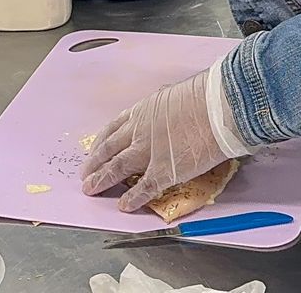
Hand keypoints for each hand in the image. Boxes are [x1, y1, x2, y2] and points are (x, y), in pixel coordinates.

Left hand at [81, 61, 253, 211]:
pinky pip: (143, 188)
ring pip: (117, 168)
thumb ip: (164, 108)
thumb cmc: (203, 96)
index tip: (93, 150)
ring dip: (102, 180)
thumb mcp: (173, 95)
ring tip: (91, 189)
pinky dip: (132, 198)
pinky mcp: (163, 171)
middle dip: (95, 163)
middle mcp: (139, 131)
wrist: (216, 107)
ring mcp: (148, 152)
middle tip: (84, 175)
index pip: (113, 128)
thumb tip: (168, 112)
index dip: (100, 142)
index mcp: (142, 111)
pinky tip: (124, 206)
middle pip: (109, 150)